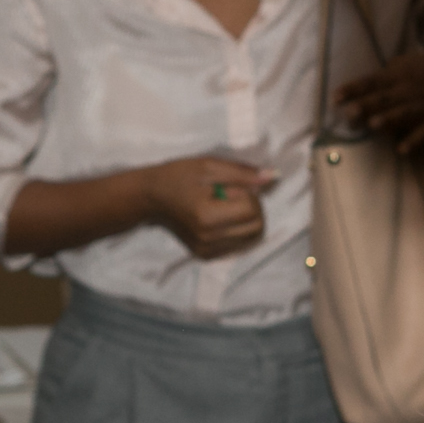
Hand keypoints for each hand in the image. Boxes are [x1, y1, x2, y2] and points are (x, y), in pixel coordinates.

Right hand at [139, 156, 276, 258]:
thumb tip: (273, 177)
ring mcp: (207, 250)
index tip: (229, 187)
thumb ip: (242, 174)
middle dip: (252, 209)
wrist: (150, 198)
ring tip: (225, 207)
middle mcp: (208, 239)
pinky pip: (238, 245)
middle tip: (231, 196)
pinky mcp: (206, 255)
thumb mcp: (209, 166)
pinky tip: (221, 219)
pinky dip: (237, 231)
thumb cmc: (178, 176)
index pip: (252, 210)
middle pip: (257, 228)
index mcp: (208, 217)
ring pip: (251, 239)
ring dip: (246, 221)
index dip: (247, 193)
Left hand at [336, 49, 423, 153]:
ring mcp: (422, 108)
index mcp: (399, 75)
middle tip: (347, 114)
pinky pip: (423, 133)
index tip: (334, 97)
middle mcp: (408, 92)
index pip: (370, 82)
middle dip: (364, 106)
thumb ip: (390, 71)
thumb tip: (370, 83)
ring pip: (401, 115)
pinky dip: (413, 141)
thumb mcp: (411, 62)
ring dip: (387, 120)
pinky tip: (402, 149)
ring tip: (373, 125)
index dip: (352, 89)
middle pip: (382, 100)